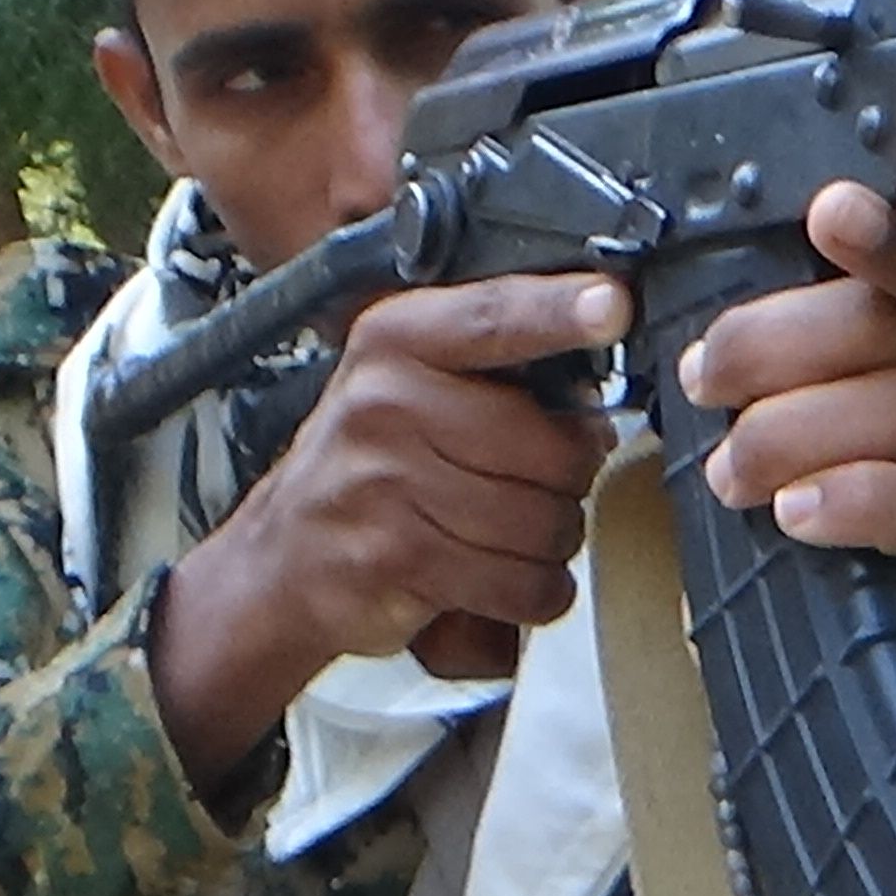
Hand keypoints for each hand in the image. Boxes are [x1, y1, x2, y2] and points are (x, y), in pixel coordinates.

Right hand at [152, 273, 627, 779]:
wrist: (281, 557)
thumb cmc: (367, 464)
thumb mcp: (410, 382)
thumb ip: (494, 362)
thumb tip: (598, 374)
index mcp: (397, 341)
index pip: (494, 316)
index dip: (560, 311)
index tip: (614, 304)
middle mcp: (386, 403)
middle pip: (550, 447)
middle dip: (569, 479)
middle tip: (541, 482)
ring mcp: (387, 483)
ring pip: (543, 523)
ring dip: (551, 542)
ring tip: (511, 533)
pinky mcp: (398, 558)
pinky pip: (520, 582)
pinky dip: (534, 591)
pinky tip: (505, 577)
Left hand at [681, 182, 895, 610]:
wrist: (816, 573)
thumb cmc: (790, 455)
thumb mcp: (765, 379)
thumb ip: (745, 331)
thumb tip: (644, 308)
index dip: (881, 236)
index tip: (826, 213)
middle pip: (886, 326)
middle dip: (773, 344)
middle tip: (701, 380)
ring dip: (791, 433)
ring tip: (727, 472)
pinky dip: (851, 500)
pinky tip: (792, 511)